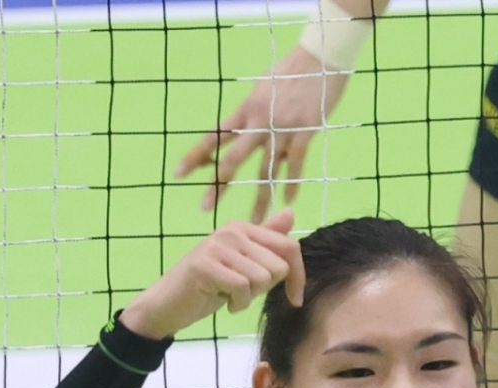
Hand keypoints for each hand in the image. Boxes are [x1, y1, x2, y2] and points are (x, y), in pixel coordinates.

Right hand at [119, 215, 304, 339]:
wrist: (168, 304)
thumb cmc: (208, 287)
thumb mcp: (244, 266)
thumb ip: (266, 243)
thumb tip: (291, 213)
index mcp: (243, 228)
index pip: (289, 246)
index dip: (298, 276)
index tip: (294, 298)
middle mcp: (231, 231)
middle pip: (278, 266)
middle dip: (265, 289)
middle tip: (241, 291)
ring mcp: (218, 245)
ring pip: (261, 278)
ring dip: (249, 298)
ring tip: (229, 295)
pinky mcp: (206, 264)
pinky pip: (242, 288)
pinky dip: (237, 304)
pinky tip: (223, 301)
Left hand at [175, 49, 349, 220]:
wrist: (319, 57)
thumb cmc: (290, 71)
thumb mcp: (262, 89)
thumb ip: (254, 117)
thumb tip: (249, 140)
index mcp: (246, 109)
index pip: (215, 136)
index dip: (196, 155)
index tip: (178, 173)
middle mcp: (259, 120)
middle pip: (234, 157)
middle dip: (218, 183)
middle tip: (205, 207)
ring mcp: (282, 127)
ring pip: (266, 169)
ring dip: (260, 198)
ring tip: (254, 221)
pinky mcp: (305, 131)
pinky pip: (295, 163)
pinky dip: (291, 182)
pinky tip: (287, 200)